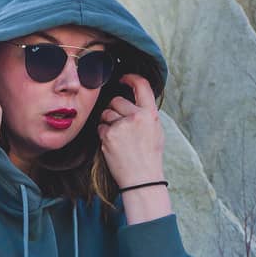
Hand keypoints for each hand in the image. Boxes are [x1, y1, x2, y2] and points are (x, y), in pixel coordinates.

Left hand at [97, 73, 164, 188]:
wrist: (141, 179)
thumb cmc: (149, 156)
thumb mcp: (155, 130)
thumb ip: (145, 113)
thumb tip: (133, 99)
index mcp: (150, 114)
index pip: (141, 85)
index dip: (131, 78)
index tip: (124, 78)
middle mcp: (136, 117)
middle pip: (117, 100)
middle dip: (115, 110)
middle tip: (121, 125)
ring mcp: (121, 126)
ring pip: (106, 114)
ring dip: (108, 122)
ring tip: (119, 137)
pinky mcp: (109, 136)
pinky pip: (100, 127)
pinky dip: (104, 134)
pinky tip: (113, 145)